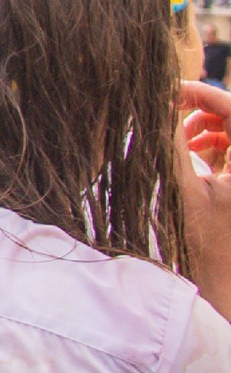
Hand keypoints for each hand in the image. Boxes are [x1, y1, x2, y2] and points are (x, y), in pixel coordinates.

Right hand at [178, 81, 230, 318]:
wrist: (220, 282)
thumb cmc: (203, 241)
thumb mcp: (181, 187)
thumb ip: (169, 142)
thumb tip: (153, 105)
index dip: (198, 92)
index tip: (165, 90)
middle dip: (201, 108)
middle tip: (168, 110)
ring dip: (206, 126)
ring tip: (180, 137)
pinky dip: (212, 144)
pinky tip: (189, 154)